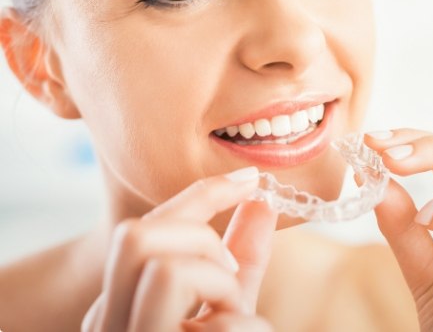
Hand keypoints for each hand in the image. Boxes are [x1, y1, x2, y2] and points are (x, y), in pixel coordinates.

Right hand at [82, 168, 276, 331]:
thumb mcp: (230, 300)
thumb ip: (242, 254)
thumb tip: (263, 199)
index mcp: (120, 298)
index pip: (144, 227)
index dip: (203, 193)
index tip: (250, 178)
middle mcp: (107, 321)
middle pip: (135, 235)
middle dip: (200, 239)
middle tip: (229, 272)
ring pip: (165, 270)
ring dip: (221, 285)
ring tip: (234, 316)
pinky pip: (214, 327)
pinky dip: (245, 328)